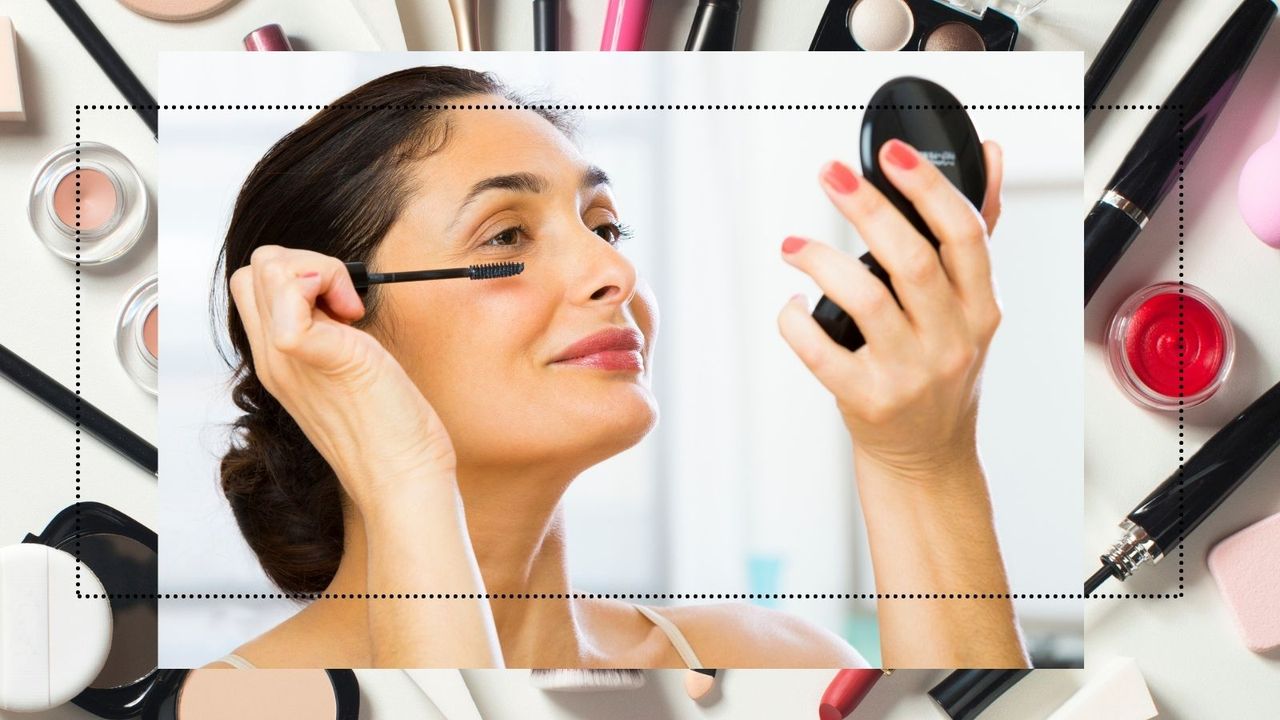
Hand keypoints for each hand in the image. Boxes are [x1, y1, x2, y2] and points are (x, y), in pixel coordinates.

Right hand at [229, 246, 457, 513]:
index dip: (296, 279)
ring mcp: (290, 358)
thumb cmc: (389, 433)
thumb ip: (329, 342)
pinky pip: (292, 294)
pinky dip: (325, 281)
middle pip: (252, 270)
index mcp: (278, 363)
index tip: (341, 307)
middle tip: (345, 304)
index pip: (253, 289)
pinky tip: (353, 314)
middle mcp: (274, 359)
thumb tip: (339, 302)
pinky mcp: (322, 355)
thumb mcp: (344, 378)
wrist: (403, 478)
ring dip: (317, 269)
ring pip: (266, 266)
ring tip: (350, 310)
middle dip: (302, 266)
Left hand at [778, 140, 1004, 480]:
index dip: (928, 187)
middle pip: (912, 261)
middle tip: (829, 176)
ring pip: (865, 300)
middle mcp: (951, 339)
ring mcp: (910, 373)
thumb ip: (975, 232)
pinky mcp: (868, 400)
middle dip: (868, 209)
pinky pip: (822, 353)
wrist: (928, 456)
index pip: (965, 235)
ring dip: (822, 261)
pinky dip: (797, 322)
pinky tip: (791, 306)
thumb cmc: (941, 374)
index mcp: (980, 308)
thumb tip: (988, 155)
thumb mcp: (972, 307)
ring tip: (792, 245)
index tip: (891, 153)